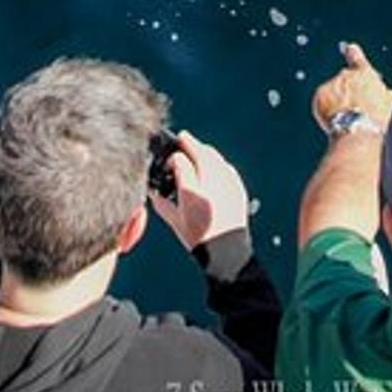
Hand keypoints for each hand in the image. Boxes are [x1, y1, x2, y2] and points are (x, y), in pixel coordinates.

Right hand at [149, 130, 250, 250]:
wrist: (227, 252)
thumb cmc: (199, 239)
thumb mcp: (175, 222)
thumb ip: (162, 202)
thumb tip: (153, 190)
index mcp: (193, 193)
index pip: (180, 161)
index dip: (173, 156)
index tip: (170, 157)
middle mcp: (212, 185)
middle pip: (202, 152)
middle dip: (191, 144)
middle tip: (183, 139)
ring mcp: (228, 185)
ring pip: (216, 157)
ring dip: (205, 151)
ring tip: (196, 149)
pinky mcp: (238, 188)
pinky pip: (226, 167)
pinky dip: (217, 163)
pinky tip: (212, 166)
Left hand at [311, 43, 391, 130]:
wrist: (360, 131)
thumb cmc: (379, 120)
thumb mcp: (391, 104)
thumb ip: (384, 94)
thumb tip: (383, 94)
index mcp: (365, 75)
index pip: (358, 60)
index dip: (354, 54)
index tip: (350, 48)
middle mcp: (346, 75)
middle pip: (345, 83)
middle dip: (348, 94)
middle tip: (355, 113)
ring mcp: (331, 84)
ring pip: (333, 94)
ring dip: (338, 104)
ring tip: (349, 122)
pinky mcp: (320, 95)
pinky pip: (322, 103)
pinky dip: (327, 112)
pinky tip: (338, 123)